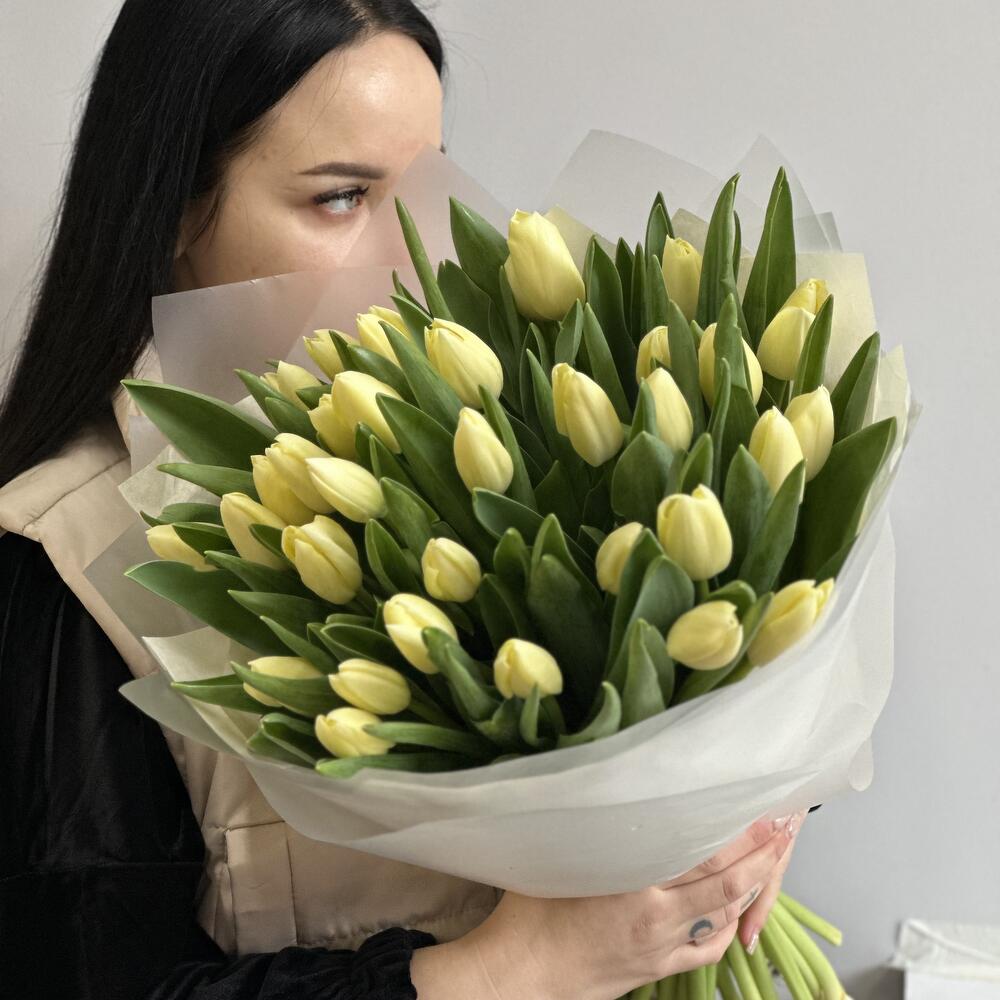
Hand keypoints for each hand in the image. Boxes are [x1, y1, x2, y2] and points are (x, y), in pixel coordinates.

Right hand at [410, 815, 799, 999]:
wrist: (524, 972)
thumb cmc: (532, 911)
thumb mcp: (562, 856)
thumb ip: (596, 827)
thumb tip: (610, 785)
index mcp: (636, 885)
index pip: (703, 856)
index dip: (738, 835)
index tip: (760, 810)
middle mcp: (659, 918)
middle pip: (725, 885)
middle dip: (759, 856)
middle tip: (782, 827)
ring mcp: (663, 946)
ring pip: (724, 916)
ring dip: (752, 887)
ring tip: (770, 859)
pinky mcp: (658, 968)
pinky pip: (707, 947)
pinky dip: (728, 926)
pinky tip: (736, 909)